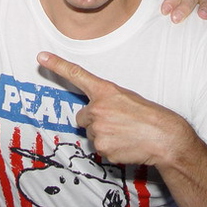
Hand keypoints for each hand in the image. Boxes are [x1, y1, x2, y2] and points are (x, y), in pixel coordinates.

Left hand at [37, 51, 188, 165]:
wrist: (165, 137)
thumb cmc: (149, 116)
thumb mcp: (127, 98)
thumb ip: (106, 101)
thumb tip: (92, 114)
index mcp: (105, 91)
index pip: (77, 75)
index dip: (57, 64)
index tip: (41, 57)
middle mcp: (97, 108)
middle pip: (83, 116)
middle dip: (95, 120)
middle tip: (117, 122)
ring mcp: (98, 129)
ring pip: (92, 133)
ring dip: (104, 135)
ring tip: (125, 133)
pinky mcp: (102, 148)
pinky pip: (100, 149)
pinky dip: (111, 148)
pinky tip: (126, 144)